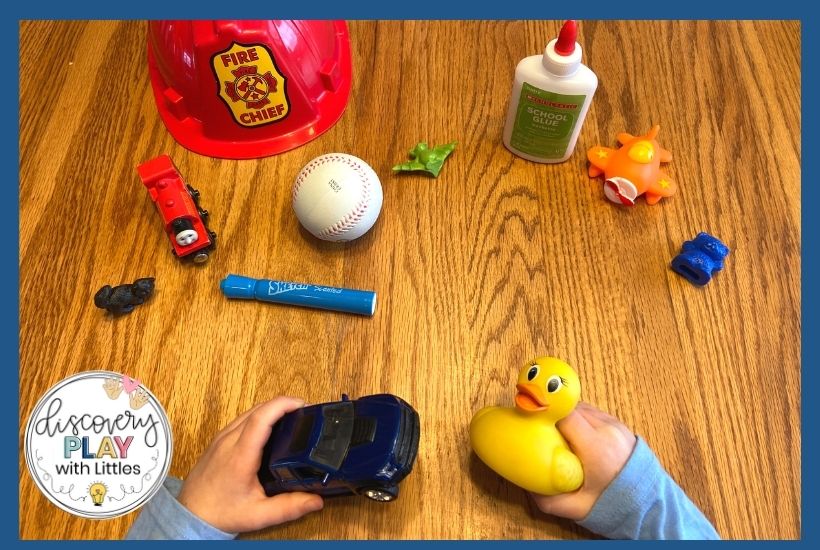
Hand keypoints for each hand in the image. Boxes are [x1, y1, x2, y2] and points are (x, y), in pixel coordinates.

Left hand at [177, 396, 323, 532]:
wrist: (191, 516)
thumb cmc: (219, 513)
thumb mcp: (259, 515)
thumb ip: (290, 508)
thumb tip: (316, 500)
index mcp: (240, 456)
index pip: (261, 418)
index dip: (283, 405)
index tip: (301, 404)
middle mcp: (228, 442)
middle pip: (257, 409)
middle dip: (282, 404)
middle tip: (303, 412)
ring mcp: (221, 438)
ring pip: (248, 411)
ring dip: (270, 408)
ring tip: (290, 417)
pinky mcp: (218, 440)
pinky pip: (241, 419)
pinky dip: (258, 415)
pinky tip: (268, 427)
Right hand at [531, 402, 636, 520]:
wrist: (649, 504)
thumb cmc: (614, 505)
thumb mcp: (578, 509)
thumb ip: (549, 500)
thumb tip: (527, 487)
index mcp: (597, 448)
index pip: (566, 415)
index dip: (547, 413)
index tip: (533, 419)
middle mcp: (608, 431)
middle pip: (572, 408)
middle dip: (554, 414)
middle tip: (541, 427)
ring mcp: (616, 426)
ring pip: (582, 408)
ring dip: (567, 415)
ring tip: (556, 431)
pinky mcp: (619, 425)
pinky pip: (593, 413)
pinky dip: (580, 418)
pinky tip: (574, 434)